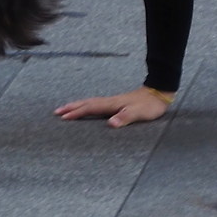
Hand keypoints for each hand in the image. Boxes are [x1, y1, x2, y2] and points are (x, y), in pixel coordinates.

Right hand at [53, 86, 173, 128]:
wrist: (159, 93)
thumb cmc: (149, 105)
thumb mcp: (139, 113)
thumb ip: (125, 118)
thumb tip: (110, 124)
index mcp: (112, 104)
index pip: (91, 108)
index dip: (77, 112)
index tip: (63, 117)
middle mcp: (110, 102)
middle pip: (87, 103)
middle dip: (71, 107)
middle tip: (57, 112)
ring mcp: (113, 102)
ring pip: (91, 103)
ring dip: (77, 106)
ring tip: (65, 109)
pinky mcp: (116, 103)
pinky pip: (96, 104)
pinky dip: (87, 106)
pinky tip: (87, 109)